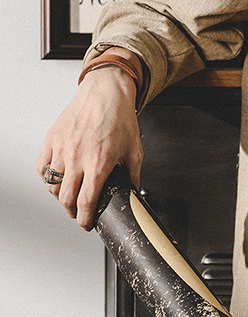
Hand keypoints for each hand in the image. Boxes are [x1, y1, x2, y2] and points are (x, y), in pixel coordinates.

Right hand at [36, 61, 142, 229]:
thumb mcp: (134, 150)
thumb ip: (133, 175)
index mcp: (99, 163)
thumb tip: (135, 191)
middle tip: (78, 213)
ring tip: (69, 196)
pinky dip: (47, 178)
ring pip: (52, 185)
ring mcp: (62, 148)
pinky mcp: (51, 140)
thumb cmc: (120, 118)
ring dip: (60, 196)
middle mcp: (77, 157)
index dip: (85, 218)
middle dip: (72, 212)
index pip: (86, 201)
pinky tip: (57, 179)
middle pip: (66, 198)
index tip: (86, 223)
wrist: (106, 93)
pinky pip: (42, 167)